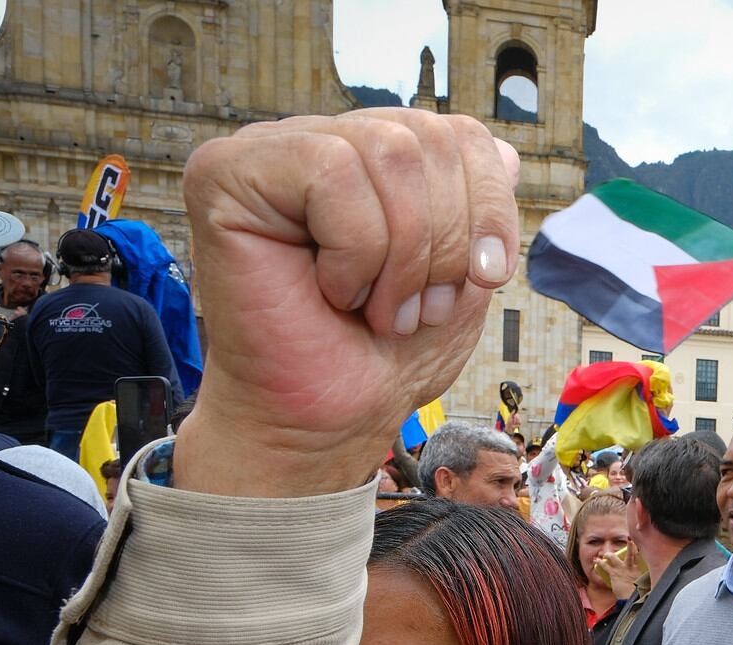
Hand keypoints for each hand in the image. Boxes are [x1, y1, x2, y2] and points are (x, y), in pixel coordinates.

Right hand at [171, 109, 521, 497]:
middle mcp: (323, 142)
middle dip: (446, 241)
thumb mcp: (464, 279)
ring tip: (377, 308)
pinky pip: (330, 172)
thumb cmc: (383, 358)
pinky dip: (353, 251)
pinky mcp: (226, 173)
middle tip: (414, 309)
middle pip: (429, 137)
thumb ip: (481, 210)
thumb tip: (506, 152)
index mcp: (377, 161)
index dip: (490, 209)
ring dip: (402, 254)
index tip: (481, 279)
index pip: (462, 134)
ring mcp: (272, 152)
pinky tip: (330, 291)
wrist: (324, 422)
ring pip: (386, 150)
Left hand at [591, 545, 639, 598]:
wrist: (633, 597)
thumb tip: (637, 580)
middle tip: (629, 540)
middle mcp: (631, 567)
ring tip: (606, 554)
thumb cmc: (637, 593)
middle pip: (631, 553)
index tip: (638, 546)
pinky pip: (605, 565)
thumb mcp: (642, 584)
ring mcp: (622, 569)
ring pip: (615, 557)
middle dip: (630, 546)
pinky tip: (596, 561)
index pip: (640, 556)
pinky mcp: (614, 573)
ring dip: (609, 555)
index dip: (638, 550)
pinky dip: (600, 562)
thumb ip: (639, 579)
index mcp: (640, 569)